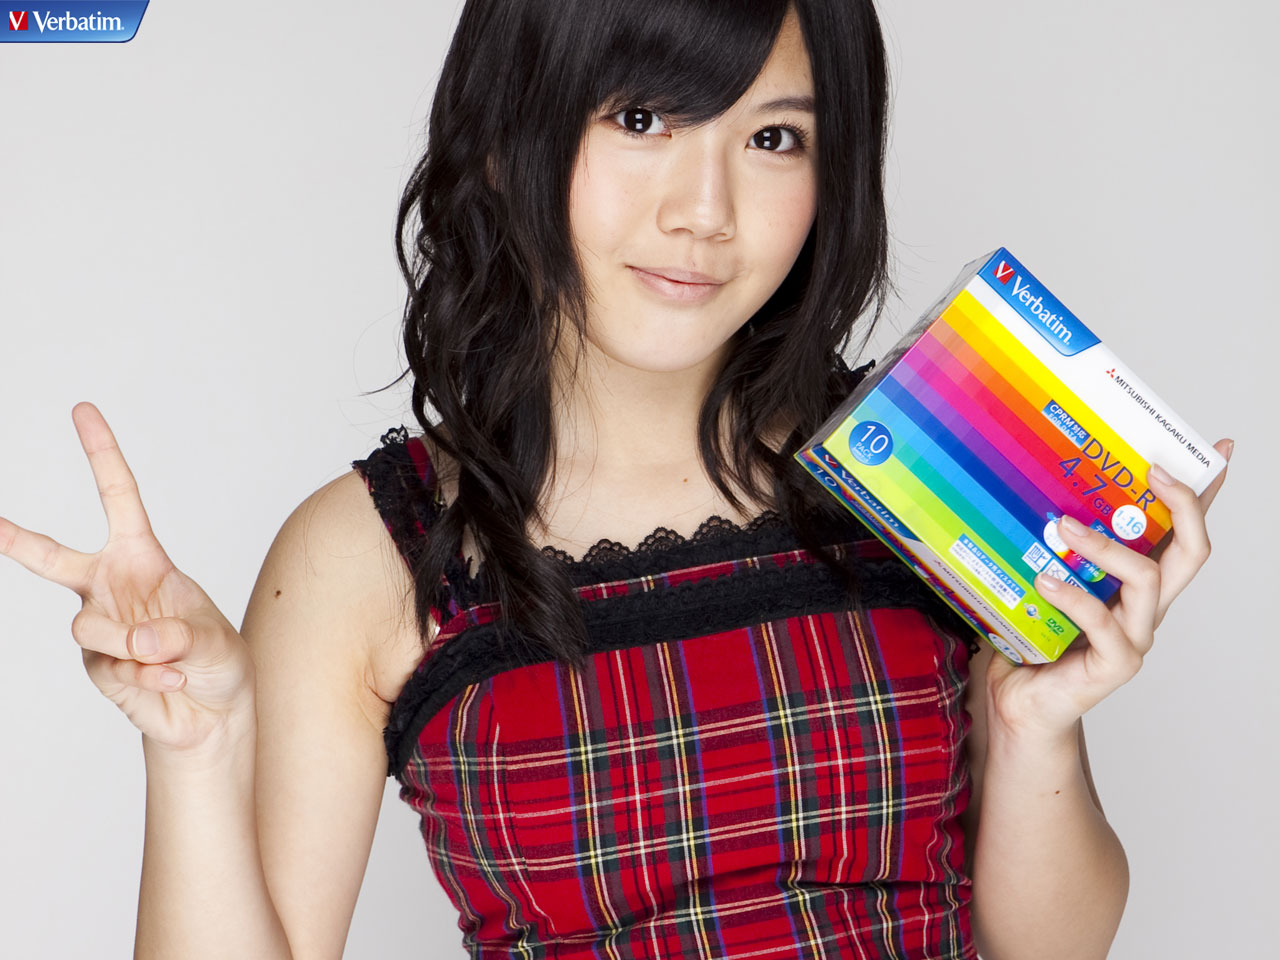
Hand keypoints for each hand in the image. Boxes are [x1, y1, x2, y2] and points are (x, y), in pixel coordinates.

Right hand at [0, 403, 254, 753]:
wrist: (213, 710)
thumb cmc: (219, 659)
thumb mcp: (216, 640)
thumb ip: (181, 636)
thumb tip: (138, 638)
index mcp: (143, 557)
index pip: (118, 498)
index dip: (101, 455)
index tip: (82, 411)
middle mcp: (111, 586)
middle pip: (52, 556)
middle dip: (16, 540)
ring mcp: (98, 626)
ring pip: (88, 625)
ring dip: (134, 645)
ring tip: (170, 660)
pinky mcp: (96, 665)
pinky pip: (110, 664)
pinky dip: (146, 675)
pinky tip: (168, 680)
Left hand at [983, 437, 1233, 740]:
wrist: (1019, 702)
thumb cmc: (1031, 638)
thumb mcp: (1041, 579)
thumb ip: (1048, 547)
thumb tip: (1030, 490)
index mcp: (1137, 582)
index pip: (1182, 532)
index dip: (1204, 493)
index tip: (1218, 448)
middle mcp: (1146, 606)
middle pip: (1192, 552)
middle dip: (1185, 506)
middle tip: (1155, 471)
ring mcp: (1135, 636)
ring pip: (1148, 580)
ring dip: (1107, 547)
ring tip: (1064, 527)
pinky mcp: (1115, 664)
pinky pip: (1104, 623)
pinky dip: (1075, 598)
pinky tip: (1046, 582)